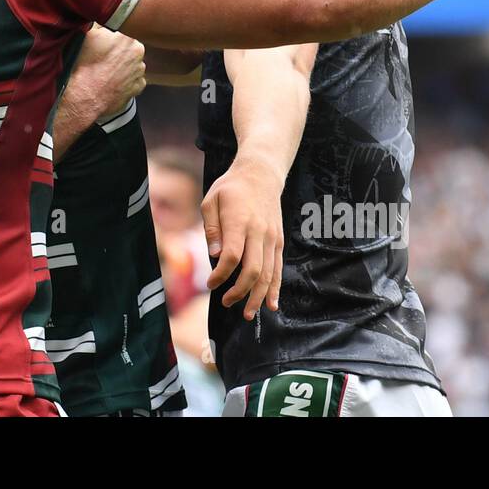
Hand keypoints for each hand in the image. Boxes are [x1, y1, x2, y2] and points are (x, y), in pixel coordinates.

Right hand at [70, 24, 145, 120]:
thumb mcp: (86, 36)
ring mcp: (140, 70)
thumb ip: (99, 25)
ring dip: (122, 65)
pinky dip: (125, 80)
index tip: (101, 43)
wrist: (84, 97)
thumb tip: (101, 21)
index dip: (108, 37)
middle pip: (128, 46)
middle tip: (102, 58)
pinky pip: (134, 79)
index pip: (119, 30)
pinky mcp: (138, 87)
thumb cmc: (83, 67)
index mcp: (126, 36)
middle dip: (118, 50)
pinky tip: (112, 82)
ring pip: (132, 63)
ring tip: (105, 72)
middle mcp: (138, 51)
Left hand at [201, 151, 284, 319]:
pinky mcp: (278, 241)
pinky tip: (271, 305)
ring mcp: (272, 237)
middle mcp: (259, 231)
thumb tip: (214, 257)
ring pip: (268, 273)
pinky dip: (275, 288)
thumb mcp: (211, 200)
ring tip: (247, 314)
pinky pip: (278, 268)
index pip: (232, 256)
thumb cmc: (231, 188)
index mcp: (239, 221)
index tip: (210, 284)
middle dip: (240, 292)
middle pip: (253, 269)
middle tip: (226, 303)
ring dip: (258, 296)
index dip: (221, 275)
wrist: (261, 174)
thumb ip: (212, 229)